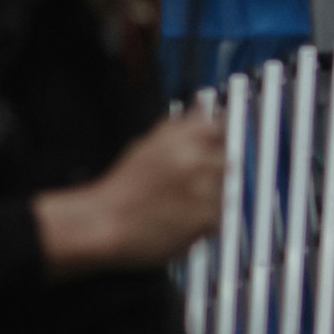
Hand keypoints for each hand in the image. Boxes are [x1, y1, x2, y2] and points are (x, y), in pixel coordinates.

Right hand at [36, 113, 222, 272]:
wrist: (105, 224)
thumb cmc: (121, 188)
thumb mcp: (147, 145)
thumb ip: (181, 126)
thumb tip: (203, 109)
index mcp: (182, 139)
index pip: (219, 126)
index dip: (216, 135)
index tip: (213, 141)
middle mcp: (198, 162)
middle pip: (228, 157)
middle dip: (214, 167)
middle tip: (189, 179)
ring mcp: (207, 191)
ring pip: (226, 187)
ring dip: (211, 192)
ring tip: (179, 199)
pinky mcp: (210, 219)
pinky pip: (220, 213)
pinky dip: (207, 214)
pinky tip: (180, 214)